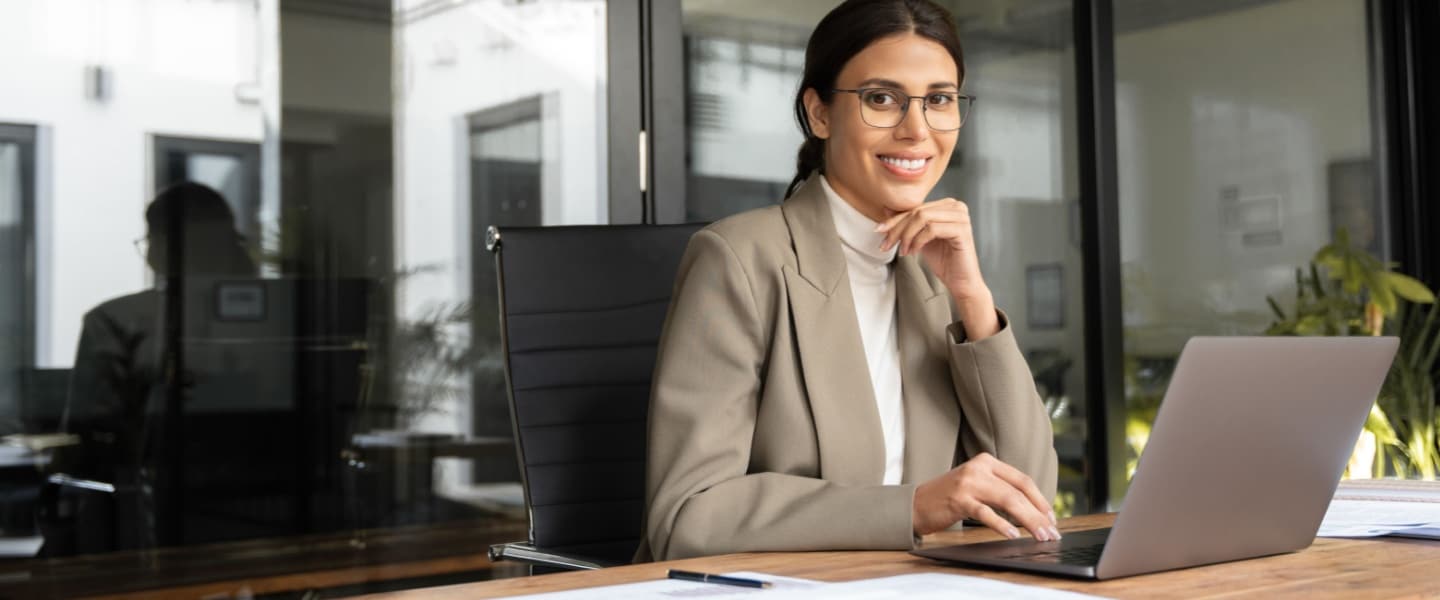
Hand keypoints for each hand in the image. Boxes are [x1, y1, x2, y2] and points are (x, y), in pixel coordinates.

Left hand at [876, 199, 999, 339]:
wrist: (960, 281)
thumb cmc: (943, 259)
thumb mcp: (918, 238)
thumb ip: (907, 222)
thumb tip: (885, 208)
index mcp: (947, 205)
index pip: (915, 208)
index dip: (894, 220)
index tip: (878, 231)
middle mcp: (956, 206)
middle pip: (917, 212)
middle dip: (898, 229)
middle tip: (886, 245)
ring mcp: (961, 217)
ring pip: (923, 218)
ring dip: (907, 236)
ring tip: (903, 251)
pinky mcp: (962, 230)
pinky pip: (932, 229)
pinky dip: (918, 241)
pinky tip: (913, 252)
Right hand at [912, 452, 1060, 540]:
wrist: (915, 504)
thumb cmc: (949, 499)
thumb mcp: (976, 486)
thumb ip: (1000, 490)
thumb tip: (1034, 512)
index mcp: (987, 462)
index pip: (1023, 480)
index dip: (1041, 500)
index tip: (1051, 519)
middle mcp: (979, 468)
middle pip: (1018, 491)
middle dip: (1039, 514)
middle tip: (1051, 532)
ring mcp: (968, 483)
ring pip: (1008, 501)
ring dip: (1028, 520)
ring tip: (1040, 535)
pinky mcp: (958, 499)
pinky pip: (986, 513)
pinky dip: (1002, 525)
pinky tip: (1013, 534)